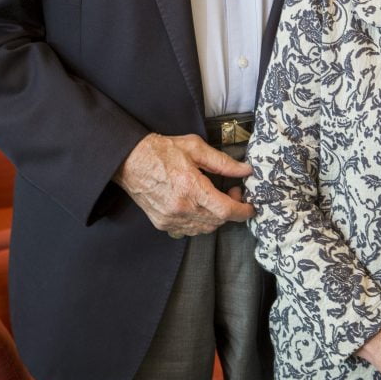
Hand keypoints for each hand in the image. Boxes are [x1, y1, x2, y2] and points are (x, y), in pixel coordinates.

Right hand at [113, 132, 253, 234]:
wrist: (130, 161)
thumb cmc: (162, 151)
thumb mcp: (195, 148)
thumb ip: (223, 162)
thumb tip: (245, 170)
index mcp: (191, 188)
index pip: (226, 210)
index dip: (242, 211)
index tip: (250, 207)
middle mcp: (181, 208)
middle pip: (218, 221)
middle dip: (230, 209)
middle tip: (231, 191)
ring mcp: (170, 219)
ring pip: (205, 229)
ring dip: (216, 217)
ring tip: (215, 198)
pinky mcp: (162, 224)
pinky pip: (189, 230)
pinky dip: (200, 222)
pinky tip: (199, 206)